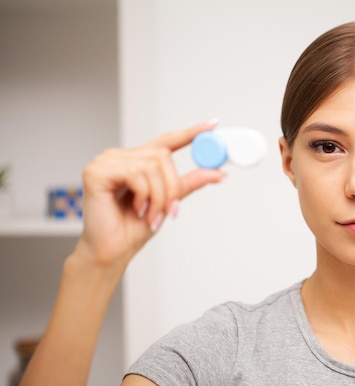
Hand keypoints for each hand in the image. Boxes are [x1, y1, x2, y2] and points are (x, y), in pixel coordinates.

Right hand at [76, 121, 225, 269]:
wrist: (112, 251)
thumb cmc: (133, 228)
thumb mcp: (168, 202)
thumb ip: (188, 184)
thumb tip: (218, 173)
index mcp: (137, 161)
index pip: (167, 140)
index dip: (190, 132)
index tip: (213, 124)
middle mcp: (120, 157)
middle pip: (162, 156)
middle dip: (172, 187)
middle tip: (170, 210)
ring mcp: (106, 161)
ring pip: (151, 166)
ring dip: (158, 196)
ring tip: (151, 214)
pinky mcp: (96, 171)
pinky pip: (135, 173)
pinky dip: (144, 195)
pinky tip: (137, 209)